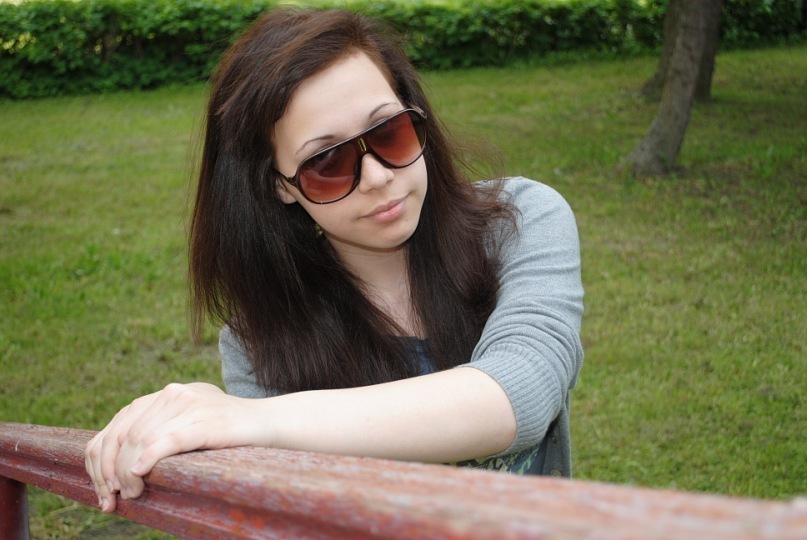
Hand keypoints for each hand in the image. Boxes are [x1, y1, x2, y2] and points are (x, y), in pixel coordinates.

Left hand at [84, 382, 265, 512]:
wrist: (266, 422)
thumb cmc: (226, 432)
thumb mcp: (188, 423)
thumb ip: (159, 430)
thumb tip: (119, 465)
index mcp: (164, 394)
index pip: (118, 425)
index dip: (102, 460)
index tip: (103, 489)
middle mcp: (173, 394)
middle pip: (124, 434)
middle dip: (110, 471)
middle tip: (113, 498)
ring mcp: (190, 405)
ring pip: (141, 439)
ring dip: (128, 473)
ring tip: (132, 494)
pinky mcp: (206, 421)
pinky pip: (168, 440)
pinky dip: (148, 458)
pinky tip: (140, 473)